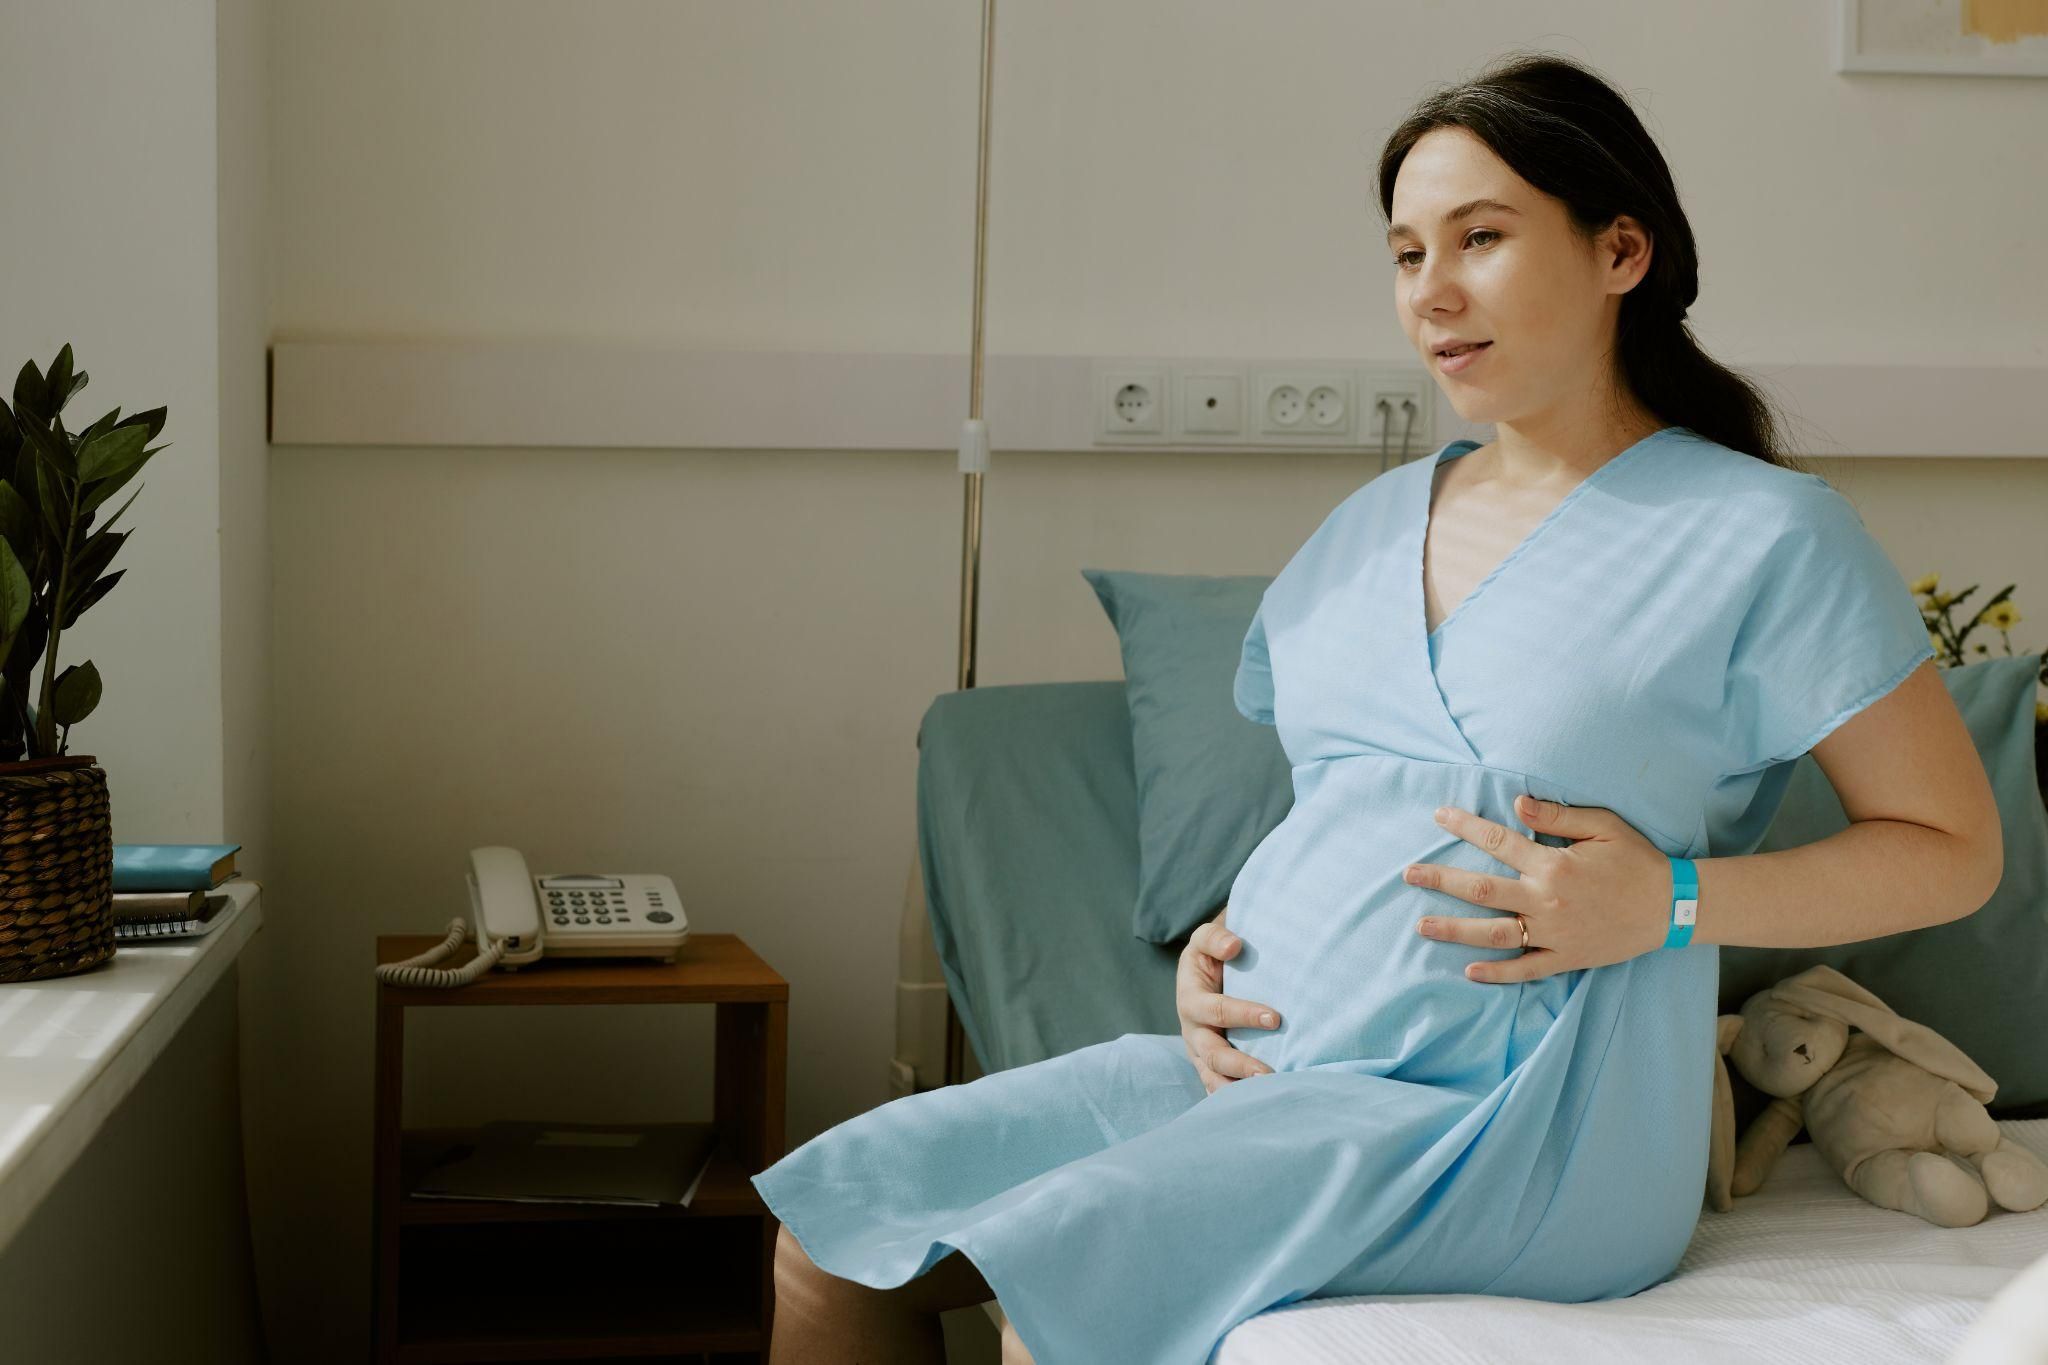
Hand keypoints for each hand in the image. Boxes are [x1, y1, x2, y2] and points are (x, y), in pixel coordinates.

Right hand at [1176, 917, 1280, 1092]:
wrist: (1206, 970)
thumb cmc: (1212, 954)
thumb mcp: (1206, 938)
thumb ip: (1215, 937)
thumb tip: (1234, 947)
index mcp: (1190, 998)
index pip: (1215, 1010)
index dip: (1243, 1014)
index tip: (1275, 1017)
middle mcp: (1192, 1030)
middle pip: (1211, 1053)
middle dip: (1240, 1064)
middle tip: (1270, 1073)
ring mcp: (1198, 1052)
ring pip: (1212, 1078)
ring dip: (1237, 1089)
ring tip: (1265, 1098)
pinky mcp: (1208, 1066)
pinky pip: (1215, 1088)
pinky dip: (1232, 1101)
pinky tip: (1254, 1109)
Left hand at [1406, 795, 1672, 981]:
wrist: (1674, 906)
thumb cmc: (1637, 861)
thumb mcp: (1603, 826)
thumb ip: (1558, 815)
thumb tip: (1517, 801)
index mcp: (1554, 864)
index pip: (1498, 841)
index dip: (1465, 826)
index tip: (1439, 816)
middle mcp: (1547, 900)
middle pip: (1481, 889)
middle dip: (1442, 879)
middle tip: (1410, 874)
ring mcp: (1554, 934)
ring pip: (1495, 933)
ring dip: (1455, 928)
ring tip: (1422, 925)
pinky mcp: (1567, 958)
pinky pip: (1526, 970)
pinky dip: (1498, 973)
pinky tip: (1469, 971)